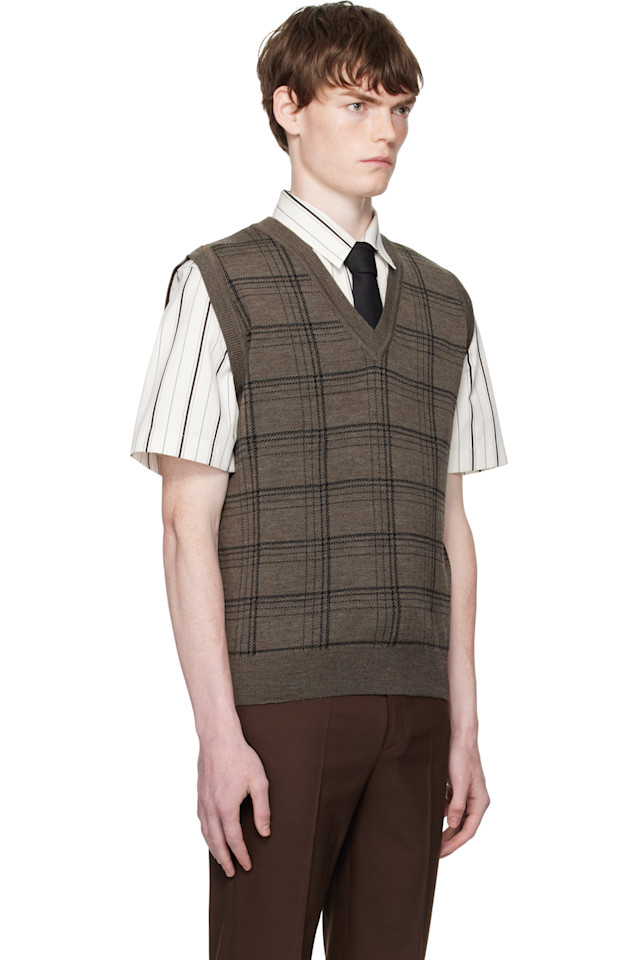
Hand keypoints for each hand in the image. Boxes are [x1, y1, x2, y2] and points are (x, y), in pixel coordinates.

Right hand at [197, 732, 270, 877]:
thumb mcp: (259, 782)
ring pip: (205, 833)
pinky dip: (206, 834)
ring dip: (213, 849)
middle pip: (216, 842)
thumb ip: (262, 809)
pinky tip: (210, 835)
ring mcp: (202, 801)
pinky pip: (201, 821)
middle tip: (231, 873)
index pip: (234, 840)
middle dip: (224, 859)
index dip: (241, 855)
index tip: (247, 866)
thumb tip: (265, 832)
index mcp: (226, 807)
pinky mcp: (199, 794)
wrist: (218, 738)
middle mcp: (211, 808)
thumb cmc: (241, 757)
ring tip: (220, 860)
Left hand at [440, 735, 489, 857]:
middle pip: (463, 827)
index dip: (454, 843)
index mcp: (480, 801)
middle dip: (450, 841)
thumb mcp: (459, 781)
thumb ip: (457, 804)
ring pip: (457, 819)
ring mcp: (468, 796)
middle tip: (435, 853)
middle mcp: (476, 801)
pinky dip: (443, 815)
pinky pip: (452, 808)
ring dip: (446, 830)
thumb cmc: (461, 756)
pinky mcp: (459, 790)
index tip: (441, 852)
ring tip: (432, 840)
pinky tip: (432, 818)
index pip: (468, 830)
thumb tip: (453, 825)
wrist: (459, 736)